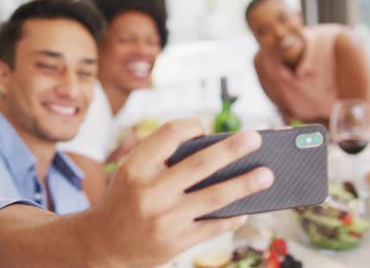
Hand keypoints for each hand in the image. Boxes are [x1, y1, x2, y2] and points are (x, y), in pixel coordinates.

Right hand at [87, 118, 273, 266]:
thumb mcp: (133, 172)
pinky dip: (233, 217)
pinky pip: (214, 226)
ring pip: (215, 197)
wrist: (101, 244)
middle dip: (233, 149)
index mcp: (137, 165)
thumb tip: (218, 151)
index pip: (171, 133)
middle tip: (256, 138)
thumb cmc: (126, 198)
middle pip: (201, 163)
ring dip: (246, 184)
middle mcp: (150, 190)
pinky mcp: (176, 242)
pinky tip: (246, 209)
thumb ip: (164, 158)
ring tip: (267, 175)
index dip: (192, 126)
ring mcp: (165, 218)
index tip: (205, 128)